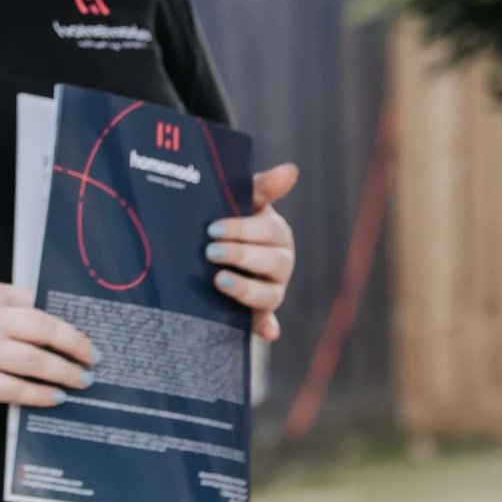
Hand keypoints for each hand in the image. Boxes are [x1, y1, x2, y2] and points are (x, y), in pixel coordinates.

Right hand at [0, 279, 95, 407]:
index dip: (65, 319)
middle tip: (94, 357)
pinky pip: (16, 390)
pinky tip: (53, 397)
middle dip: (77, 346)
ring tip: (82, 381)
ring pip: (38, 362)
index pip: (38, 303)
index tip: (82, 330)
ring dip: (66, 372)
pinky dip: (39, 394)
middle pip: (49, 331)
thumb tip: (33, 313)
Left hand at [208, 162, 298, 342]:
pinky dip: (268, 327)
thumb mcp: (243, 199)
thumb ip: (263, 186)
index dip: (242, 230)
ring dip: (247, 289)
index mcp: (276, 233)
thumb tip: (291, 170)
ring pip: (269, 293)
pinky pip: (267, 323)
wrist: (213, 244)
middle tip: (210, 252)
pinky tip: (267, 331)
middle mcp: (280, 262)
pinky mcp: (260, 313)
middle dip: (240, 256)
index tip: (213, 229)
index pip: (268, 231)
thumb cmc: (231, 217)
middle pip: (270, 262)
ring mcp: (272, 289)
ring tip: (220, 281)